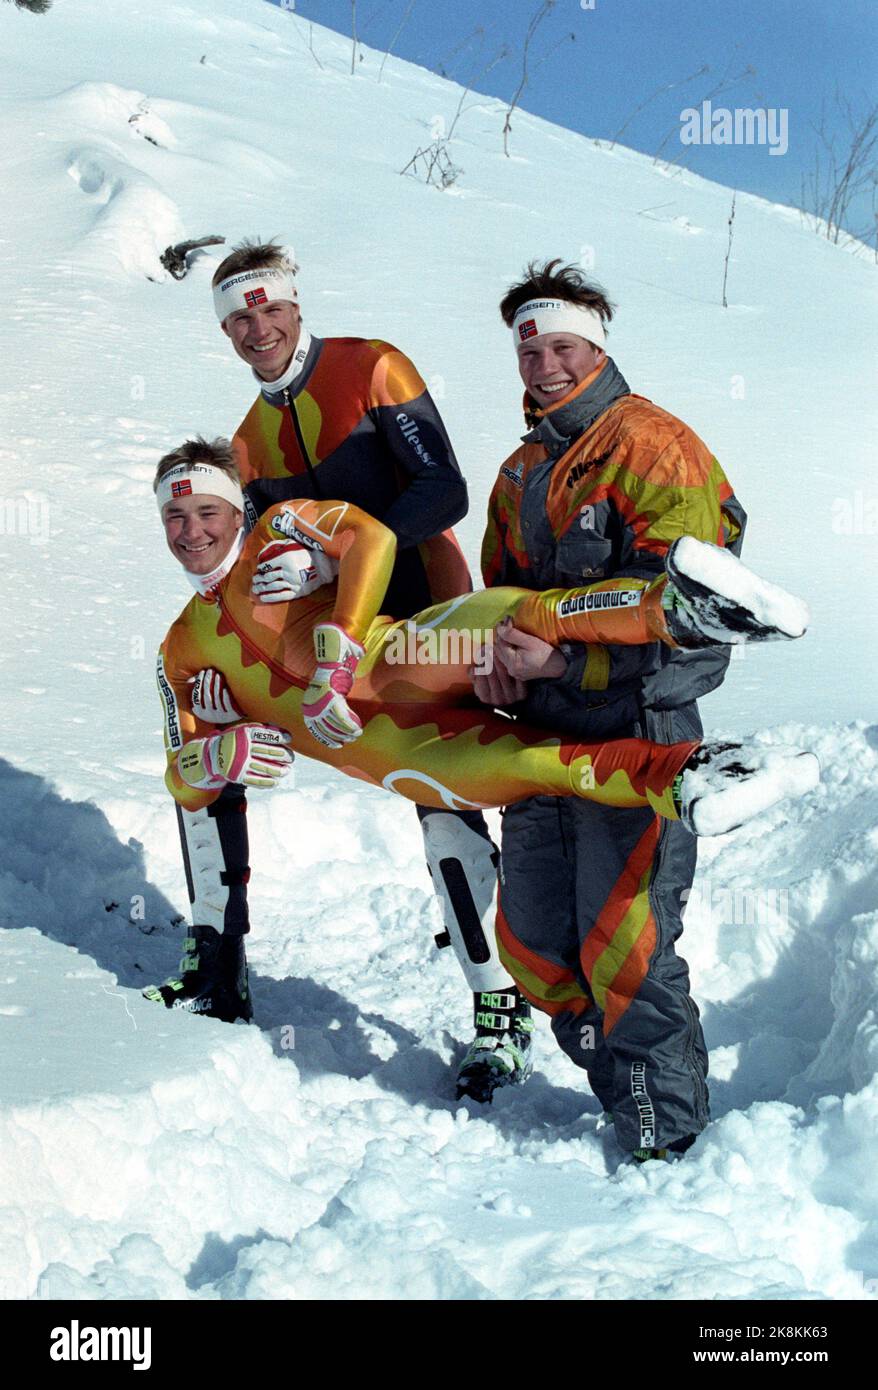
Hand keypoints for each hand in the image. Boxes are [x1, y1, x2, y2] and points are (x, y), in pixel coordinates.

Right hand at [177, 724, 293, 789]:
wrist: (212, 755)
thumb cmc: (234, 740)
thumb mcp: (243, 730)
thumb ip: (261, 730)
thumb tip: (283, 733)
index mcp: (245, 734)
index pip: (267, 735)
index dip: (280, 737)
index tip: (289, 738)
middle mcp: (243, 748)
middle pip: (269, 752)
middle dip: (284, 755)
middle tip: (291, 758)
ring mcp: (241, 763)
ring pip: (265, 767)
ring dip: (279, 770)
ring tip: (286, 770)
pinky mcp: (238, 776)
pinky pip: (256, 781)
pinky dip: (268, 782)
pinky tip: (275, 781)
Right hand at [191, 668, 242, 724]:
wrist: (236, 717)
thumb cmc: (218, 705)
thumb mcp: (207, 700)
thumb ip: (199, 689)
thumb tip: (189, 680)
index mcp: (201, 713)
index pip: (196, 697)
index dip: (198, 683)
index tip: (202, 672)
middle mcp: (210, 716)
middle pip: (206, 696)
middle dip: (207, 681)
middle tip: (210, 670)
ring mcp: (221, 716)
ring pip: (217, 699)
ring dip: (217, 685)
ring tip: (218, 675)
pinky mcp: (231, 715)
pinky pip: (227, 705)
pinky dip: (226, 697)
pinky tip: (226, 688)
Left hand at [252, 541, 337, 603]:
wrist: (322, 565)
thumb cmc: (305, 552)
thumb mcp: (290, 543)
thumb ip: (275, 546)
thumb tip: (261, 553)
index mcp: (285, 558)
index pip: (267, 565)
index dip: (261, 568)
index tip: (259, 570)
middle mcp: (288, 571)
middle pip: (268, 577)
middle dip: (259, 579)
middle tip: (254, 580)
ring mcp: (293, 582)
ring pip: (273, 586)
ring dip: (262, 588)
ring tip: (256, 589)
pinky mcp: (298, 591)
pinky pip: (282, 596)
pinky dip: (271, 597)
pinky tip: (263, 598)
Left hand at [302, 623, 363, 747]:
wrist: (333, 651)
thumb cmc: (333, 668)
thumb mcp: (330, 688)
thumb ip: (331, 700)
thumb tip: (335, 712)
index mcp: (310, 703)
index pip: (315, 728)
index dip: (326, 738)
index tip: (337, 744)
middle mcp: (313, 703)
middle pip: (325, 729)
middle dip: (338, 737)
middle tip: (349, 740)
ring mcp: (322, 701)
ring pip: (335, 725)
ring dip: (347, 732)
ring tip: (356, 734)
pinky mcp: (332, 698)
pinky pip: (342, 718)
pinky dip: (350, 725)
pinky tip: (357, 729)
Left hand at [470, 619, 565, 705]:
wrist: (558, 667)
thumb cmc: (546, 653)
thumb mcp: (530, 641)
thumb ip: (513, 635)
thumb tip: (499, 628)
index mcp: (512, 662)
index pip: (501, 642)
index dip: (502, 629)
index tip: (507, 618)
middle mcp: (510, 669)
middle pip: (498, 649)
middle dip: (500, 635)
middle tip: (505, 623)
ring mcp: (514, 672)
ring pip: (501, 655)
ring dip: (502, 643)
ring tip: (507, 631)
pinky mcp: (518, 673)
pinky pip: (507, 659)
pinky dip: (507, 650)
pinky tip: (511, 644)